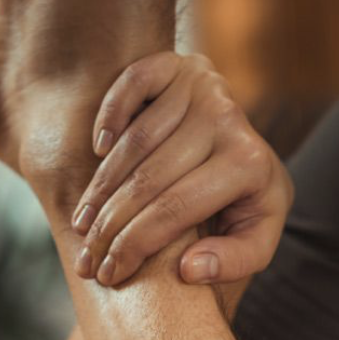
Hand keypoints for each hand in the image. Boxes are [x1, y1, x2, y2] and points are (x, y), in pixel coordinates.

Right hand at [70, 52, 292, 286]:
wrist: (252, 153)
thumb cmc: (247, 207)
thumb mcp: (256, 241)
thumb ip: (233, 262)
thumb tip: (189, 270)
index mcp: (249, 165)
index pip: (175, 209)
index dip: (135, 245)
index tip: (110, 274)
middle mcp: (229, 119)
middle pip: (149, 179)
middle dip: (109, 226)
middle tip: (86, 260)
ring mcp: (204, 87)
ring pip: (135, 141)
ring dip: (100, 188)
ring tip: (81, 226)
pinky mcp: (181, 65)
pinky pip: (133, 84)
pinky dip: (110, 114)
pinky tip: (96, 152)